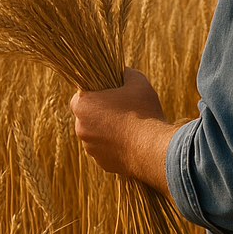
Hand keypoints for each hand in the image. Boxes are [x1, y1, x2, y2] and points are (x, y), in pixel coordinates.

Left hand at [70, 67, 178, 195]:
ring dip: (106, 130)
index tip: (108, 93)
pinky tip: (131, 140)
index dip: (94, 93)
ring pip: (95, 134)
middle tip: (120, 108)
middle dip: (100, 112)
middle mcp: (81, 128)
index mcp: (83, 106)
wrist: (152, 149)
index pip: (80, 96)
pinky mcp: (102, 163)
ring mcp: (90, 148)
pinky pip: (104, 150)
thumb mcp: (137, 81)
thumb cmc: (143, 111)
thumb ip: (124, 72)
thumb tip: (121, 70)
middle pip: (87, 116)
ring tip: (128, 125)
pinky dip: (114, 145)